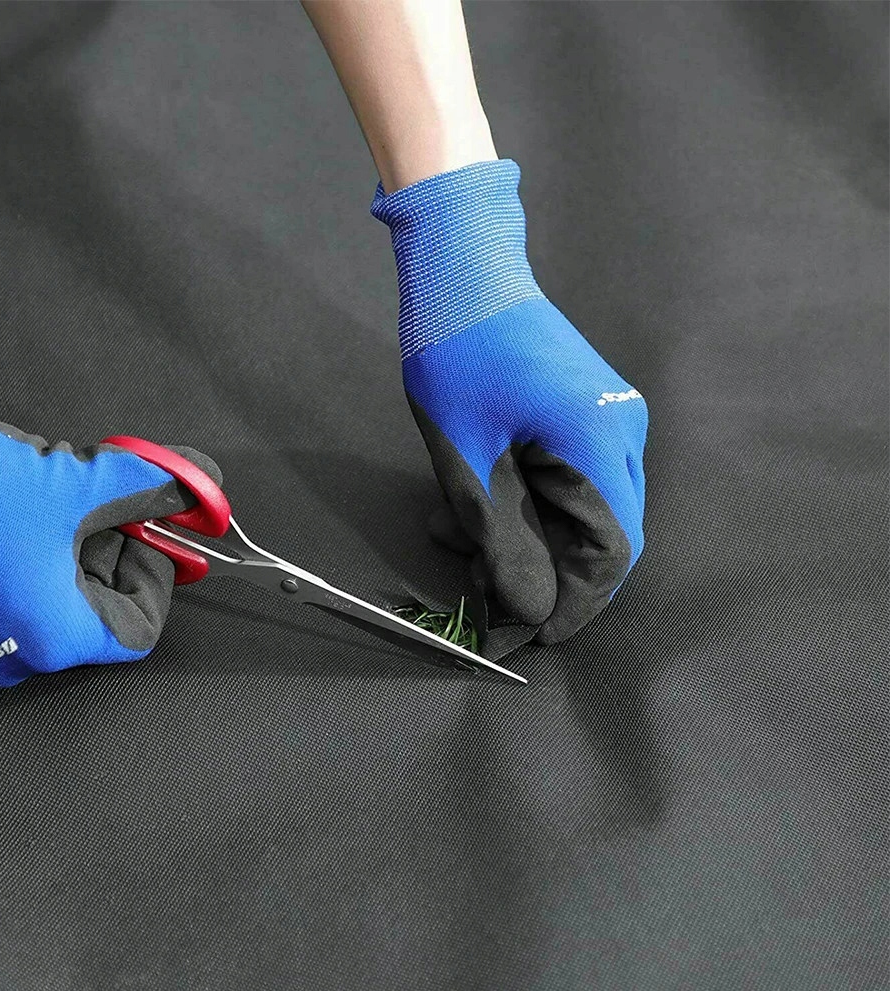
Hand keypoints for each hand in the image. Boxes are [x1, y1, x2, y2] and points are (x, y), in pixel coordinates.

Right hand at [0, 404, 220, 684]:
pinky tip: (25, 514)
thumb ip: (151, 486)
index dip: (154, 574)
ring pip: (59, 600)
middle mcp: (16, 658)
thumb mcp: (79, 482)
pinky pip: (16, 598)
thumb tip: (202, 485)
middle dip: (115, 551)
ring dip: (78, 548)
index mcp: (55, 639)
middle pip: (99, 611)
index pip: (139, 628)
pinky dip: (38, 558)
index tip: (147, 530)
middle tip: (108, 502)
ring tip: (61, 499)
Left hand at [372, 160, 646, 642]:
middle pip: (599, 537)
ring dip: (519, 540)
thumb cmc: (459, 353)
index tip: (522, 640)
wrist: (463, 267)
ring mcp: (607, 419)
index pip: (609, 554)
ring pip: (576, 513)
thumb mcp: (466, 458)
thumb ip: (502, 541)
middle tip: (476, 590)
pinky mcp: (584, 413)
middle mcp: (620, 433)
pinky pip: (564, 480)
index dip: (569, 606)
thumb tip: (530, 613)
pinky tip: (469, 505)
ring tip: (454, 536)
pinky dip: (520, 506)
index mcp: (601, 443)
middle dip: (537, 575)